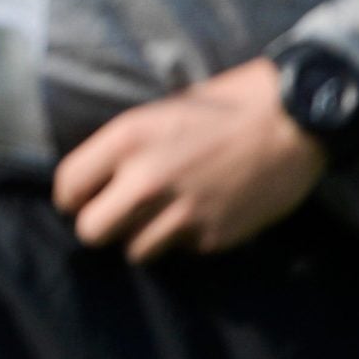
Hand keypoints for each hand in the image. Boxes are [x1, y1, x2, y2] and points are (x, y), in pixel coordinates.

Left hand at [53, 58, 326, 262]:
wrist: (290, 121)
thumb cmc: (221, 107)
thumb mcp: (158, 113)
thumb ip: (124, 149)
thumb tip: (97, 181)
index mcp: (126, 139)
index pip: (68, 186)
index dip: (71, 197)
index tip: (82, 199)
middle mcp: (147, 179)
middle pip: (91, 232)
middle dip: (100, 225)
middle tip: (116, 216)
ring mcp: (182, 212)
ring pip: (134, 251)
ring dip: (142, 238)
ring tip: (161, 217)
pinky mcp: (214, 236)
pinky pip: (181, 251)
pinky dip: (186, 240)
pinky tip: (202, 215)